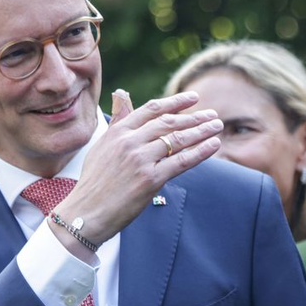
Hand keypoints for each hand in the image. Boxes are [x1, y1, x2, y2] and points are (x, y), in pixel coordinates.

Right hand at [48, 89, 221, 256]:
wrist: (87, 211)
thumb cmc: (96, 181)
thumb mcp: (102, 145)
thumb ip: (118, 122)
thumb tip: (122, 94)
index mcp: (118, 132)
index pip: (152, 110)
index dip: (175, 102)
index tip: (194, 99)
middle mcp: (130, 142)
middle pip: (169, 123)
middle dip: (194, 117)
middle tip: (212, 115)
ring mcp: (141, 159)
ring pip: (178, 139)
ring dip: (202, 131)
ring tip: (217, 126)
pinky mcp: (151, 179)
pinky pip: (182, 161)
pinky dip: (201, 151)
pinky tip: (214, 144)